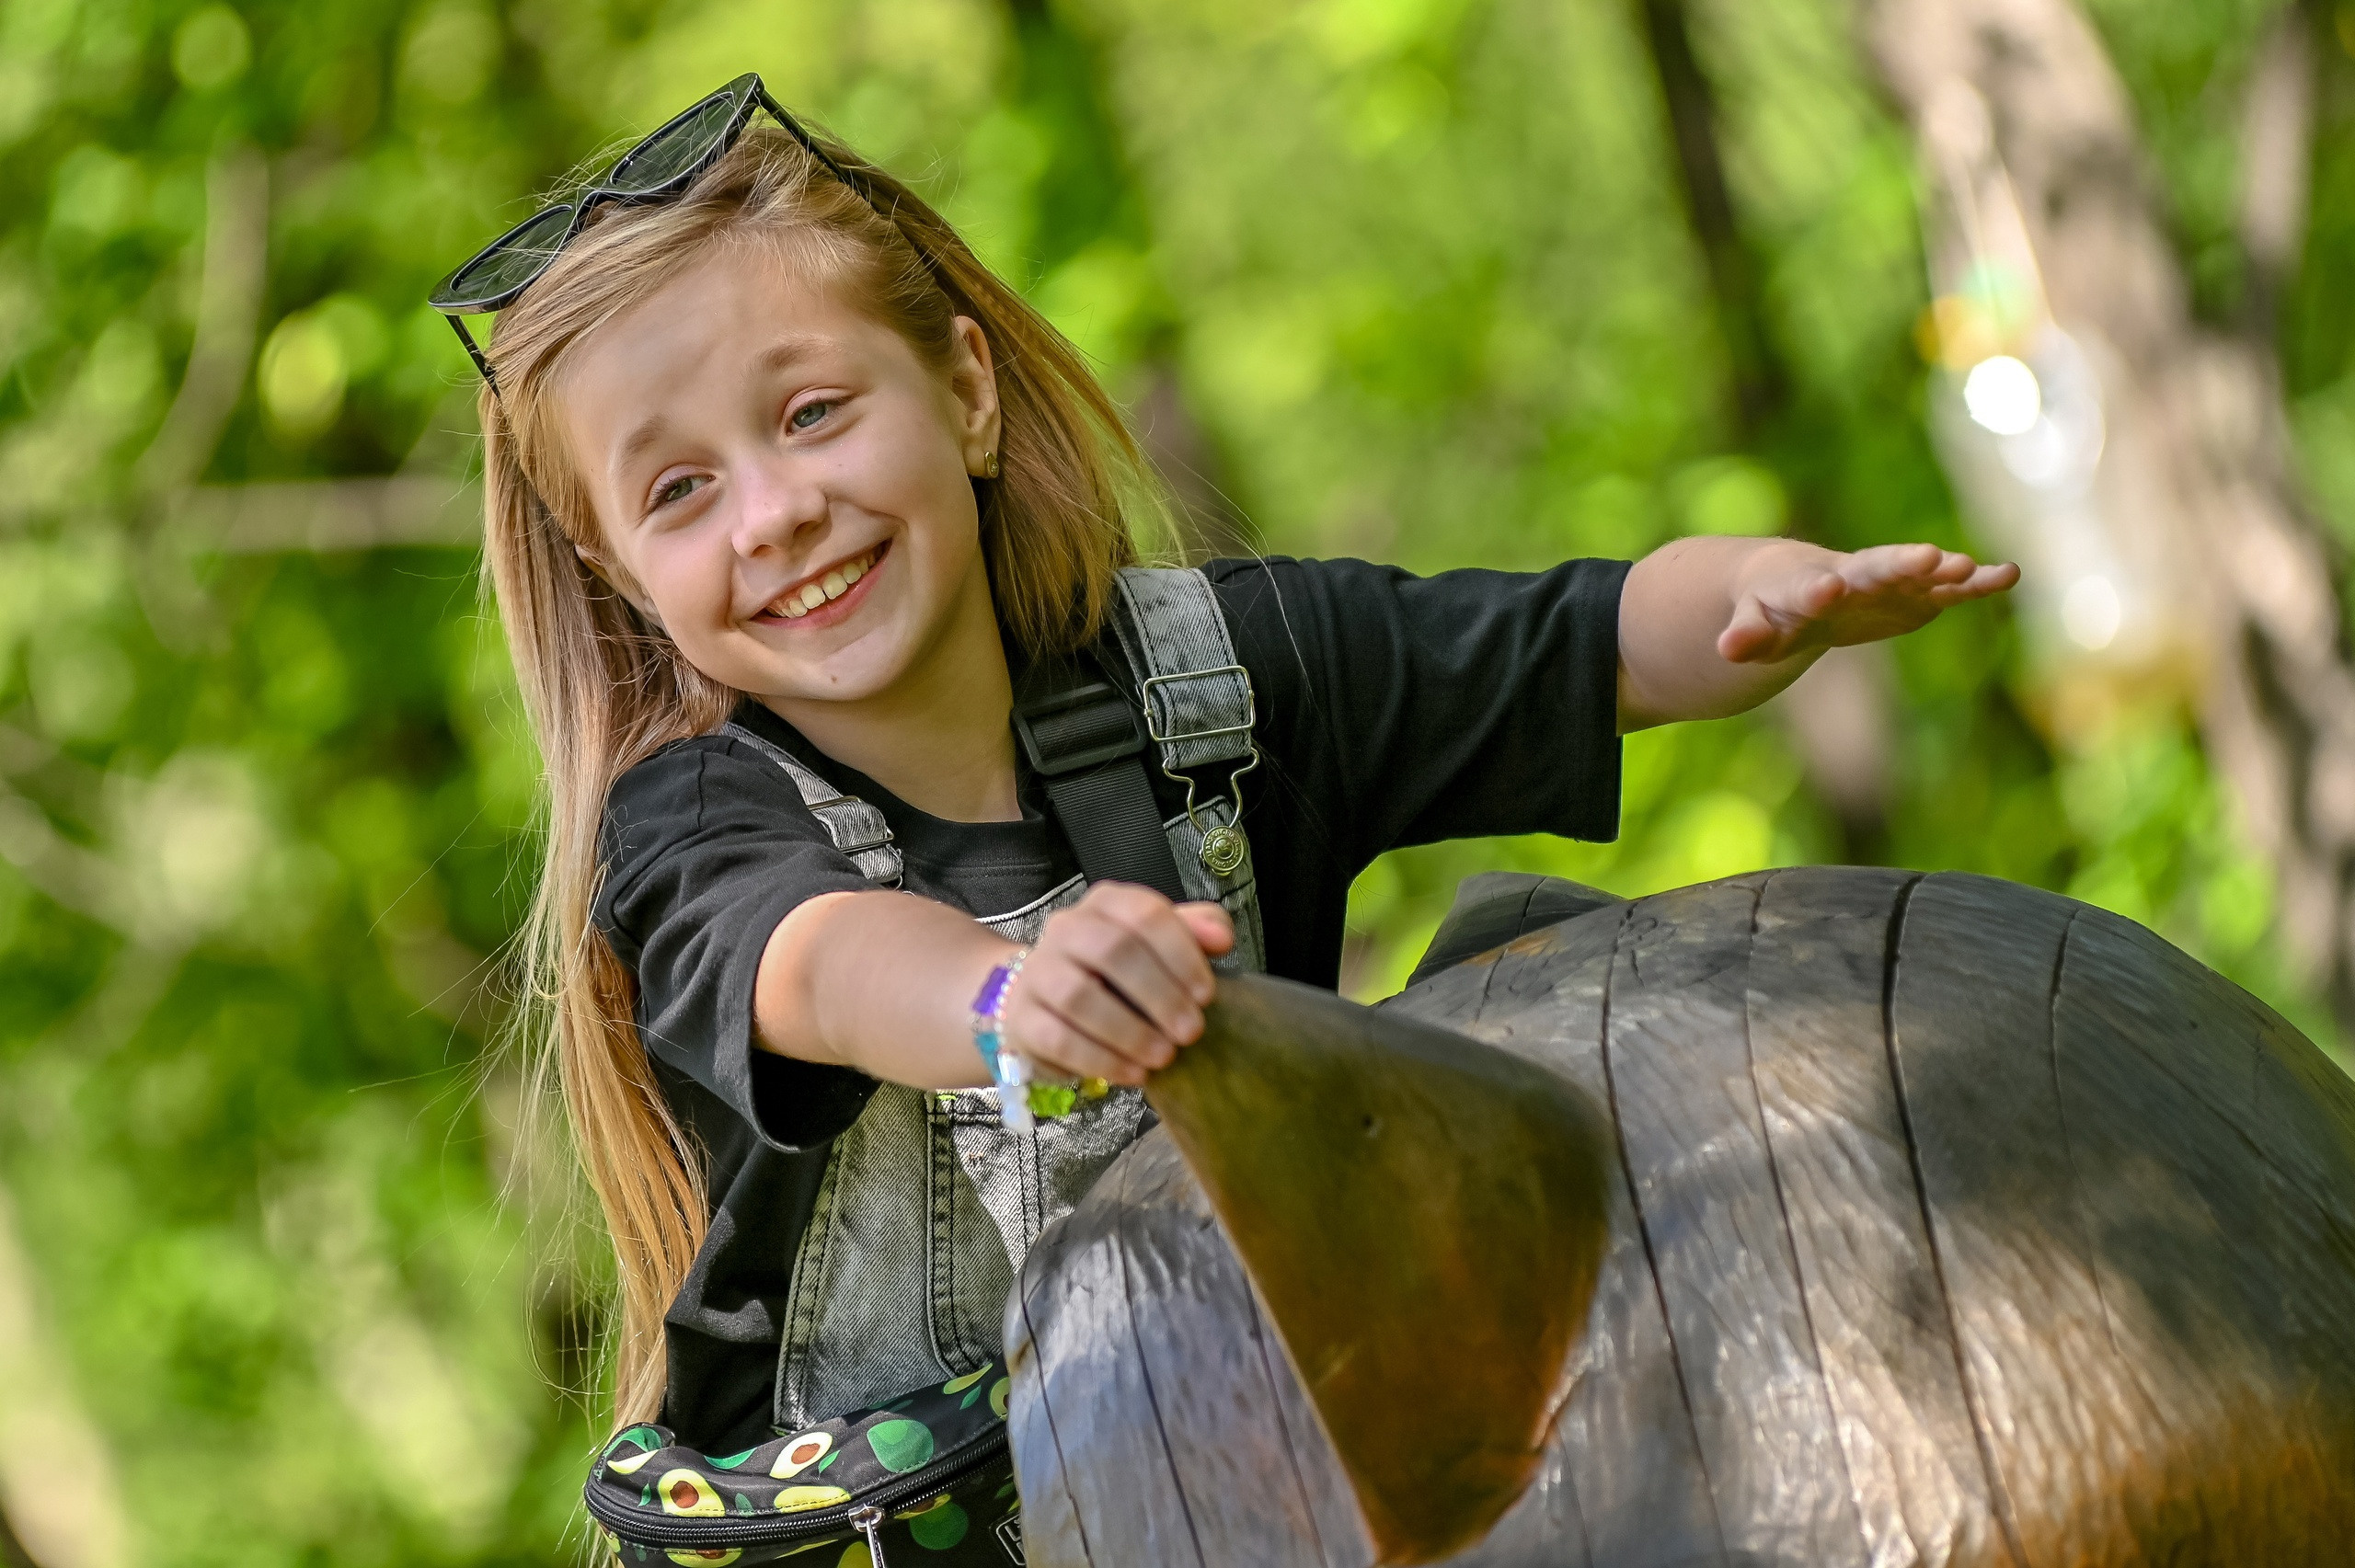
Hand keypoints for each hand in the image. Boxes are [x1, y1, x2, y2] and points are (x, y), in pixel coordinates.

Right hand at [1001, 883, 1233, 1087]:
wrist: (1045, 1003)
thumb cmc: (1114, 975)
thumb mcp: (1156, 947)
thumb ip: (1193, 933)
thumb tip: (1221, 938)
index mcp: (1106, 904)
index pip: (1144, 913)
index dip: (1181, 953)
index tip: (1206, 994)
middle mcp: (1066, 928)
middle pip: (1112, 950)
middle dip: (1159, 994)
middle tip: (1191, 1031)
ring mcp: (1038, 972)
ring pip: (1079, 996)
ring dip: (1130, 1031)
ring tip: (1164, 1056)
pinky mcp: (1022, 1018)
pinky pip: (1058, 1038)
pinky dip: (1101, 1059)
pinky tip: (1134, 1073)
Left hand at [1718, 542, 2018, 664]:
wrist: (1800, 584)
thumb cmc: (1772, 607)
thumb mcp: (1755, 626)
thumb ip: (1746, 636)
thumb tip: (1726, 650)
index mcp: (1806, 583)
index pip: (1809, 587)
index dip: (1817, 590)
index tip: (1827, 590)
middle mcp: (1852, 575)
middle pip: (1873, 568)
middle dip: (1898, 565)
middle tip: (1928, 557)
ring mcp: (1888, 583)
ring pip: (1917, 574)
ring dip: (1941, 571)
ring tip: (1969, 567)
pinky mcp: (1917, 595)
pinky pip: (1949, 589)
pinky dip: (1975, 583)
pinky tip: (2008, 575)